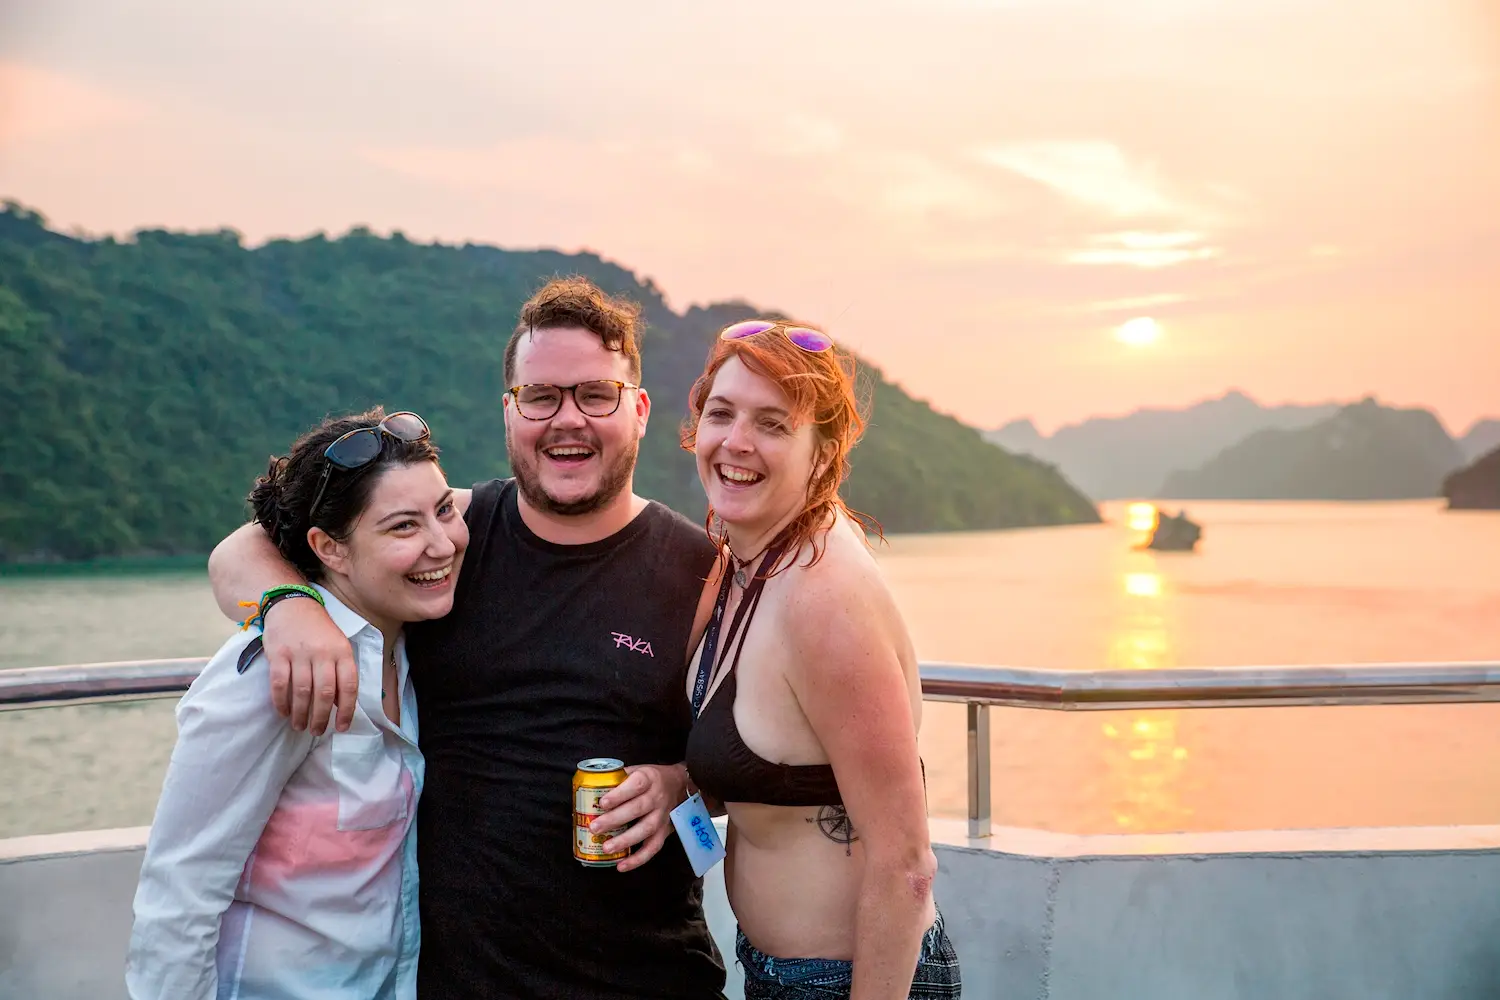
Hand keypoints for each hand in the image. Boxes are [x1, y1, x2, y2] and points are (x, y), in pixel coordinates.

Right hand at [263, 597, 357, 734]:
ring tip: (300, 726)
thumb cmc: (319, 631)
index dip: (346, 710)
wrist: (292, 605)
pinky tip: (283, 712)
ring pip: (301, 692)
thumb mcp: (338, 646)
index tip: (342, 727)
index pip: (348, 686)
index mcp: (342, 652)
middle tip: (317, 731)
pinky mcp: (278, 654)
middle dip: (321, 718)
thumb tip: (339, 704)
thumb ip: (341, 671)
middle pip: (324, 693)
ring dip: (300, 714)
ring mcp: (299, 653)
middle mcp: (323, 653)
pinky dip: (280, 702)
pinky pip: (279, 684)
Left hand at [590, 763, 689, 872]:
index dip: (619, 794)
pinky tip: (622, 865)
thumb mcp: (638, 770)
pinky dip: (638, 859)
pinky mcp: (664, 832)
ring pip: (645, 829)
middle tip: (595, 828)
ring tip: (606, 848)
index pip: (636, 785)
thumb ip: (618, 779)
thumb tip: (591, 789)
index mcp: (649, 778)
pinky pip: (653, 848)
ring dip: (625, 840)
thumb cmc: (651, 779)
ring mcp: (662, 816)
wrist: (678, 785)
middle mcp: (657, 797)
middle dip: (615, 820)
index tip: (603, 802)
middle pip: (638, 808)